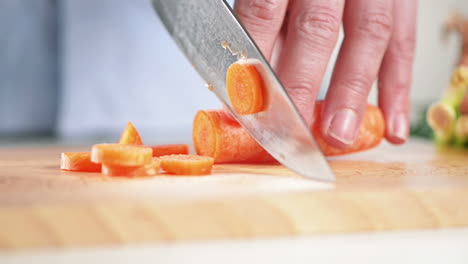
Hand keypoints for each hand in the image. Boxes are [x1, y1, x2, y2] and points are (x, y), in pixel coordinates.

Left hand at [234, 0, 416, 147]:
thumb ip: (262, 21)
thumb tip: (248, 80)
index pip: (263, 13)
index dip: (256, 64)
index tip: (249, 109)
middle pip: (316, 28)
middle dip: (303, 86)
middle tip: (293, 132)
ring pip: (369, 34)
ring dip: (353, 92)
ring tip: (339, 136)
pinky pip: (404, 38)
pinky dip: (398, 85)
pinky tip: (391, 123)